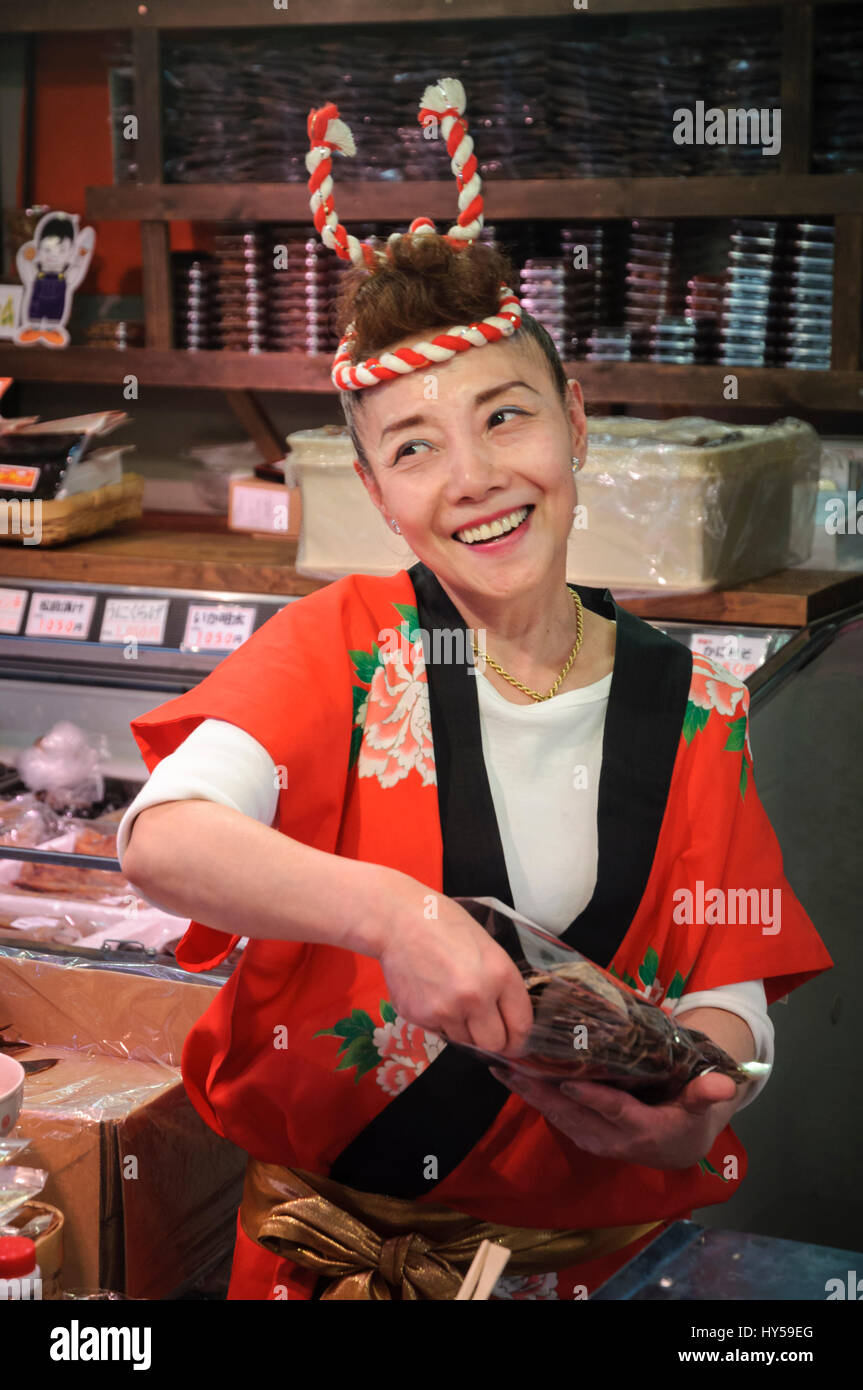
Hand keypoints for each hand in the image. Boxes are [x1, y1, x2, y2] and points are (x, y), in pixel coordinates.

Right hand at [378, 889, 533, 1056]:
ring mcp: (445, 1010)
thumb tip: (506, 1018)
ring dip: (463, 1031)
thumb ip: (499, 984)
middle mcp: (476, 997)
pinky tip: (431, 994)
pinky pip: (438, 1032)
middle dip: (492, 1041)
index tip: (514, 1042)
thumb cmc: (444, 924)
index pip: (521, 1026)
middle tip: (485, 1030)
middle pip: (494, 1045)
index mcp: (499, 975)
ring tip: (452, 1001)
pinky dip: (439, 1021)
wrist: (397, 920)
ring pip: (465, 1043)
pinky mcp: (420, 1017)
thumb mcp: (487, 947)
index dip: (518, 1038)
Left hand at [490, 1067, 740, 1169]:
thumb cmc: (690, 1117)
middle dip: (541, 1092)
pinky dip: (535, 1099)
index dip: (592, 1099)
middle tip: (513, 1066)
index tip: (567, 1083)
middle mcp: (614, 1139)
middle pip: (573, 1115)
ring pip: (559, 1118)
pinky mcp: (586, 1137)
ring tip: (503, 1069)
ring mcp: (596, 1140)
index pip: (614, 1111)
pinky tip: (515, 1080)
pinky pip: (557, 1119)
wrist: (680, 1148)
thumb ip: (706, 1094)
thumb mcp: (702, 1105)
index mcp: (643, 1130)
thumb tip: (726, 1084)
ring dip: (530, 1095)